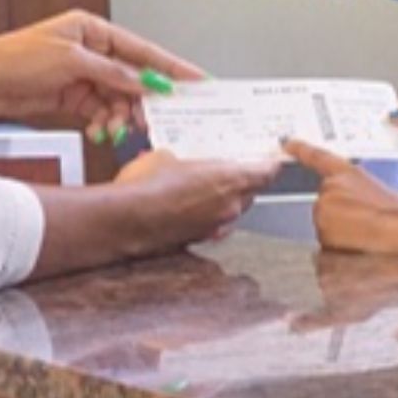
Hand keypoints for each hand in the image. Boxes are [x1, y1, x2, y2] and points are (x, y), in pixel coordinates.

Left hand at [0, 10, 202, 143]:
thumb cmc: (12, 61)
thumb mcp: (69, 62)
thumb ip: (113, 73)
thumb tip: (146, 81)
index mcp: (91, 31)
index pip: (141, 49)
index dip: (171, 66)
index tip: (197, 80)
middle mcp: (90, 51)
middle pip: (133, 77)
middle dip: (145, 99)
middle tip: (158, 118)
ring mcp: (82, 75)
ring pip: (119, 98)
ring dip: (121, 115)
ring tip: (119, 129)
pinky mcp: (72, 98)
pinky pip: (101, 111)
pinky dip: (104, 122)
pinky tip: (101, 131)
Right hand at [113, 150, 276, 247]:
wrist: (127, 220)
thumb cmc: (148, 184)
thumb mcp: (165, 156)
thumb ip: (182, 158)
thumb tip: (174, 159)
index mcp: (231, 179)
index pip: (266, 173)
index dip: (270, 165)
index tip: (271, 160)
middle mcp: (230, 206)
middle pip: (250, 192)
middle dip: (242, 182)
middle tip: (228, 171)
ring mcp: (217, 226)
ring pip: (231, 210)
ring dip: (223, 201)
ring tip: (201, 189)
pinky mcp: (200, 240)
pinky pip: (212, 224)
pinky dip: (206, 216)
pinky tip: (186, 208)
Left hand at [283, 139, 397, 256]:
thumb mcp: (379, 192)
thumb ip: (355, 192)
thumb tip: (349, 208)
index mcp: (347, 173)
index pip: (317, 157)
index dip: (300, 149)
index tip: (285, 142)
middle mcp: (330, 188)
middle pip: (324, 206)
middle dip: (339, 217)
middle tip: (364, 224)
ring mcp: (323, 209)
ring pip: (325, 227)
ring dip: (340, 234)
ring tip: (365, 235)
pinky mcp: (321, 232)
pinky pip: (326, 244)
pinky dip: (338, 248)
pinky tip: (357, 246)